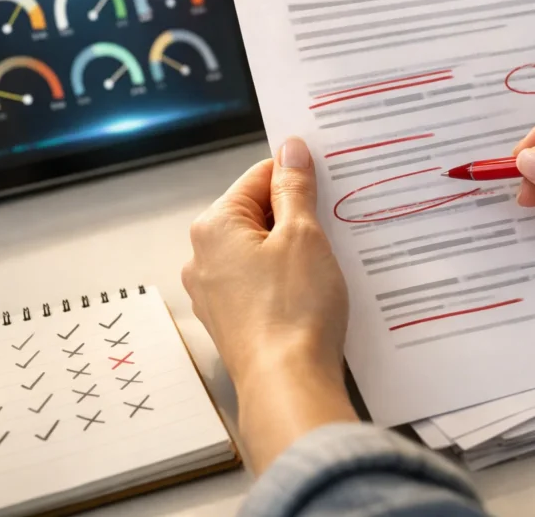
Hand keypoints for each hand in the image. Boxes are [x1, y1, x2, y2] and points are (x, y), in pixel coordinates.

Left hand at [183, 137, 356, 471]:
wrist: (288, 384)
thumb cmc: (293, 310)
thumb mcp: (304, 236)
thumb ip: (294, 188)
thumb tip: (290, 150)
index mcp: (214, 226)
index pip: (258, 177)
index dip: (296, 178)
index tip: (326, 185)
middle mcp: (202, 257)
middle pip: (256, 214)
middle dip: (296, 218)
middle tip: (332, 229)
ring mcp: (213, 293)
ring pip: (259, 251)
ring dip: (293, 252)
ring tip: (325, 266)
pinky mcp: (231, 321)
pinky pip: (259, 284)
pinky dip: (285, 281)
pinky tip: (311, 294)